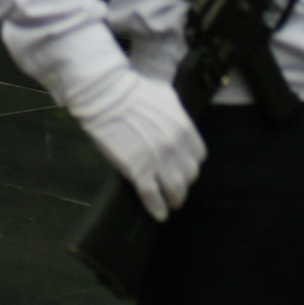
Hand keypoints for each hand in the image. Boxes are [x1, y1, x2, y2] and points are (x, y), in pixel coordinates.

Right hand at [63, 66, 204, 221]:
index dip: (190, 164)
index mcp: (184, 127)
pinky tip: (158, 214)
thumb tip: (177, 121)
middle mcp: (176, 146)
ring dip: (174, 200)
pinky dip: (157, 208)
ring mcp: (158, 160)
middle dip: (184, 183)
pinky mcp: (138, 171)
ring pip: (175, 190)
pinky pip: (152, 196)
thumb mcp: (164, 95)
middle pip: (189, 175)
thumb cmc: (132, 90)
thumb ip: (176, 113)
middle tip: (175, 187)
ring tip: (170, 204)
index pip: (198, 157)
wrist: (105, 95)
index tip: (182, 168)